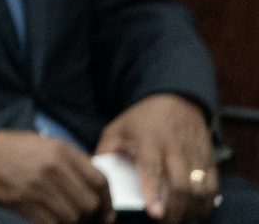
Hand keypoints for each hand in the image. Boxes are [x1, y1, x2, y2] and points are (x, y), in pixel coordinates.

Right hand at [0, 129, 111, 223]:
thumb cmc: (11, 147)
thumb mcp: (44, 143)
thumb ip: (70, 160)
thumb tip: (92, 184)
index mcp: (62, 151)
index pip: (100, 181)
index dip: (107, 199)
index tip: (106, 209)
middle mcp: (55, 169)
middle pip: (89, 203)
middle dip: (87, 210)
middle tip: (77, 209)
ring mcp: (40, 188)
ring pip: (72, 217)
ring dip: (69, 218)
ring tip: (59, 211)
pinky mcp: (26, 204)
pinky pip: (53, 223)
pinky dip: (53, 223)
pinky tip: (47, 216)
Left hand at [96, 93, 215, 222]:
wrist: (175, 99)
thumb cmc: (141, 119)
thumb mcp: (116, 129)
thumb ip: (105, 153)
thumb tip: (98, 181)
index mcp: (149, 140)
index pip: (152, 169)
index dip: (153, 192)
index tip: (153, 212)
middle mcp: (175, 148)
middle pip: (180, 185)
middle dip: (174, 210)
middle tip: (163, 222)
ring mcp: (195, 154)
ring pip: (200, 190)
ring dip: (191, 210)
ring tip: (178, 219)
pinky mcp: (210, 159)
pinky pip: (212, 186)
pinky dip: (205, 203)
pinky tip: (194, 212)